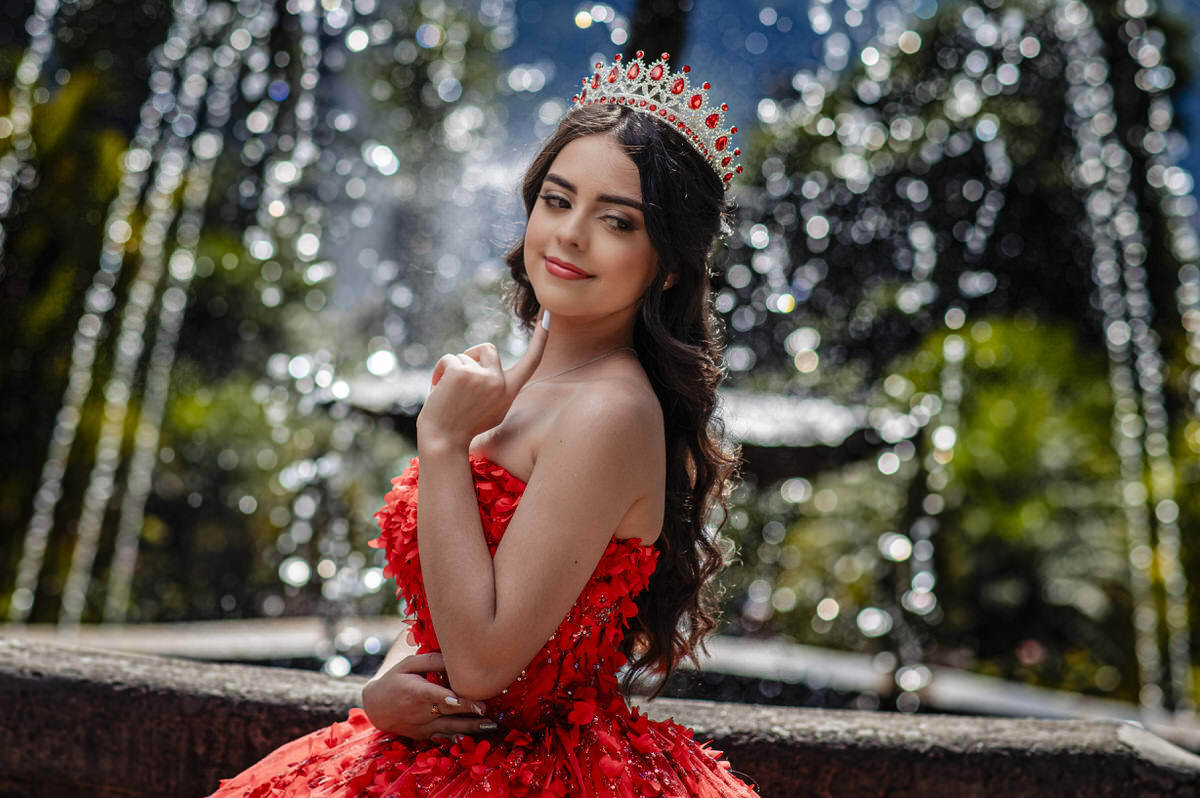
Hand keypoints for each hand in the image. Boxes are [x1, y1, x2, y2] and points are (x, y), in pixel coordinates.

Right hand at [360, 652, 495, 739]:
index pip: (433, 695)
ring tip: (490, 725)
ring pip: (449, 728)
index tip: (458, 700)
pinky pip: (445, 738)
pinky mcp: (425, 735)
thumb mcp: (408, 664)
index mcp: (414, 691)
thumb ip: (431, 661)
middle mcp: (419, 711)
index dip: (445, 697)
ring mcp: (422, 726)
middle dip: (468, 711)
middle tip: (487, 709)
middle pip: (447, 712)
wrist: (376, 707)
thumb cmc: (395, 680)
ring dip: (471, 727)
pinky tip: (476, 739)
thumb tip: (455, 659)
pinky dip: (460, 738)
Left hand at [418, 309, 549, 450]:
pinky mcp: (461, 372)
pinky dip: (439, 371)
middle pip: (488, 348)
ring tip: (447, 394)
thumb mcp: (491, 409)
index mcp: (509, 391)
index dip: (541, 338)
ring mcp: (481, 377)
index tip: (548, 316)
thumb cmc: (463, 426)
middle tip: (459, 380)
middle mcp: (500, 382)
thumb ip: (496, 387)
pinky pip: (449, 358)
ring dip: (452, 370)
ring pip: (464, 356)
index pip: (531, 361)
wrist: (443, 440)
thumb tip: (490, 365)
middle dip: (471, 356)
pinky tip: (438, 390)